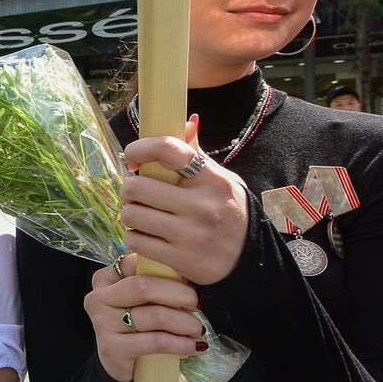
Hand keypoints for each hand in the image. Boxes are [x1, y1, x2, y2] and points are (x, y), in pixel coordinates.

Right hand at [85, 253, 206, 381]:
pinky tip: (194, 346)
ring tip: (198, 329)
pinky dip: (181, 344)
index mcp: (104, 279)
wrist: (122, 364)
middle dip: (179, 294)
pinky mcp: (113, 348)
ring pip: (155, 316)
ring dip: (185, 323)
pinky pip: (157, 342)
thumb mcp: (139, 300)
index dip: (166, 270)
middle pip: (144, 286)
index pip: (135, 262)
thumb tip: (186, 273)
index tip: (187, 281)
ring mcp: (102, 324)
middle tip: (197, 304)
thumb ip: (153, 281)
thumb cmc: (136, 325)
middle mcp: (98, 298)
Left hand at [121, 122, 249, 285]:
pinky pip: (136, 242)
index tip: (132, 157)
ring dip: (130, 215)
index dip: (140, 148)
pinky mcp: (182, 260)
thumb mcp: (222, 181)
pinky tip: (146, 235)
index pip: (168, 150)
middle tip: (136, 194)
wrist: (252, 260)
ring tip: (141, 215)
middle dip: (129, 189)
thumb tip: (185, 121)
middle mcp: (202, 206)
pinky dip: (134, 238)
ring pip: (132, 216)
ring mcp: (192, 235)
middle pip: (137, 187)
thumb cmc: (229, 212)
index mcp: (212, 179)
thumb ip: (198, 155)